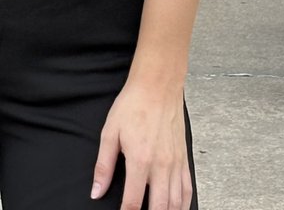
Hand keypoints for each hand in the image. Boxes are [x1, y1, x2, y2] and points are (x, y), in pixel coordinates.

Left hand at [92, 81, 192, 209]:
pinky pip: (187, 190)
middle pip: (159, 209)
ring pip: (176, 204)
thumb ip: (104, 165)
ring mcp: (175, 164)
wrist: (158, 86)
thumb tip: (96, 191)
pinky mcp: (184, 159)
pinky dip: (182, 205)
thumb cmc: (133, 105)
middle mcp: (161, 165)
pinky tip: (175, 209)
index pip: (133, 202)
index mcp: (140, 160)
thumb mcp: (110, 132)